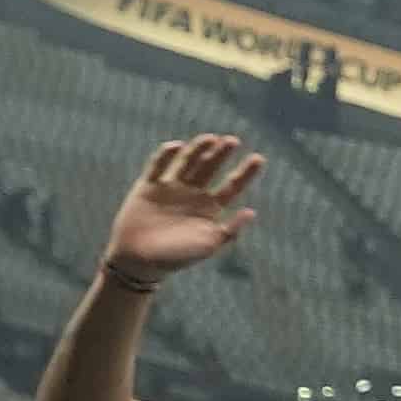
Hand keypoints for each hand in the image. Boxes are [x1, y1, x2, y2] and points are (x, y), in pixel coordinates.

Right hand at [102, 134, 263, 280]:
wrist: (141, 260)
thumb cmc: (178, 257)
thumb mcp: (209, 244)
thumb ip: (230, 230)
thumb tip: (252, 212)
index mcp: (211, 208)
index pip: (232, 185)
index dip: (245, 172)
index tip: (258, 158)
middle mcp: (193, 193)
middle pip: (211, 167)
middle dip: (222, 154)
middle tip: (233, 141)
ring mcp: (171, 187)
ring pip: (187, 161)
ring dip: (199, 149)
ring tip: (211, 139)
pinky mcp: (148, 185)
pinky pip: (158, 165)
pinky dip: (166, 155)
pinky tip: (177, 147)